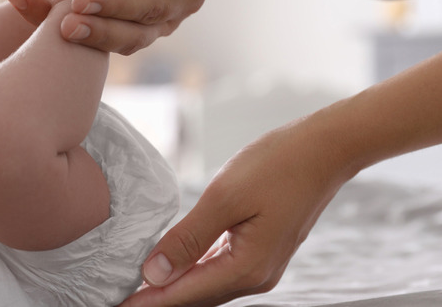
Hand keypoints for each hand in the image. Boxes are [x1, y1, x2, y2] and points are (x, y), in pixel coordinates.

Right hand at [2, 0, 249, 54]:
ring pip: (147, 9)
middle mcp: (164, 18)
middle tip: (62, 31)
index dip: (71, 34)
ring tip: (81, 3)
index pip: (103, 37)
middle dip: (95, 34)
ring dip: (114, 8)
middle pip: (130, 36)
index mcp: (141, 21)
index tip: (35, 24)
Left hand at [120, 119, 354, 305]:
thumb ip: (188, 238)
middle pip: (197, 297)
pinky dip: (194, 271)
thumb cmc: (278, 164)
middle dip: (158, 298)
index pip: (185, 295)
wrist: (326, 149)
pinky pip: (221, 270)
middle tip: (119, 296)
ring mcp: (263, 265)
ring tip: (139, 285)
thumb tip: (154, 273)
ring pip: (208, 285)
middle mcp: (257, 276)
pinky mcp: (263, 250)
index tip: (116, 304)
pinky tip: (175, 266)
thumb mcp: (225, 197)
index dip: (148, 301)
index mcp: (247, 268)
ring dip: (175, 287)